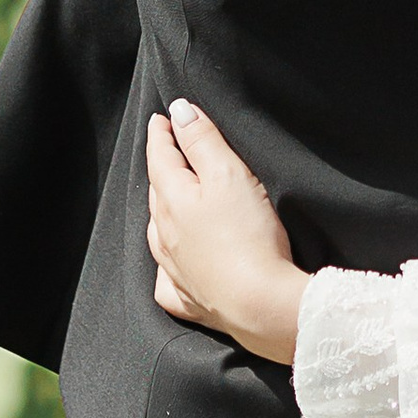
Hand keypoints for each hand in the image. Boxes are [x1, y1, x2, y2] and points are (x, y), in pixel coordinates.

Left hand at [147, 101, 306, 365]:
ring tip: (169, 197)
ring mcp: (175, 271)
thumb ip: (202, 140)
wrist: (260, 305)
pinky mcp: (190, 300)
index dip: (162, 133)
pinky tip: (174, 263)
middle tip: (168, 149)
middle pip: (158, 192)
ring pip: (159, 232)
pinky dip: (168, 264)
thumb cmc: (247, 236)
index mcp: (173, 200)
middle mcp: (165, 236)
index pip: (160, 157)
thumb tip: (178, 111)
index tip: (162, 118)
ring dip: (163, 210)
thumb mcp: (228, 173)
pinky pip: (168, 279)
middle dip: (162, 167)